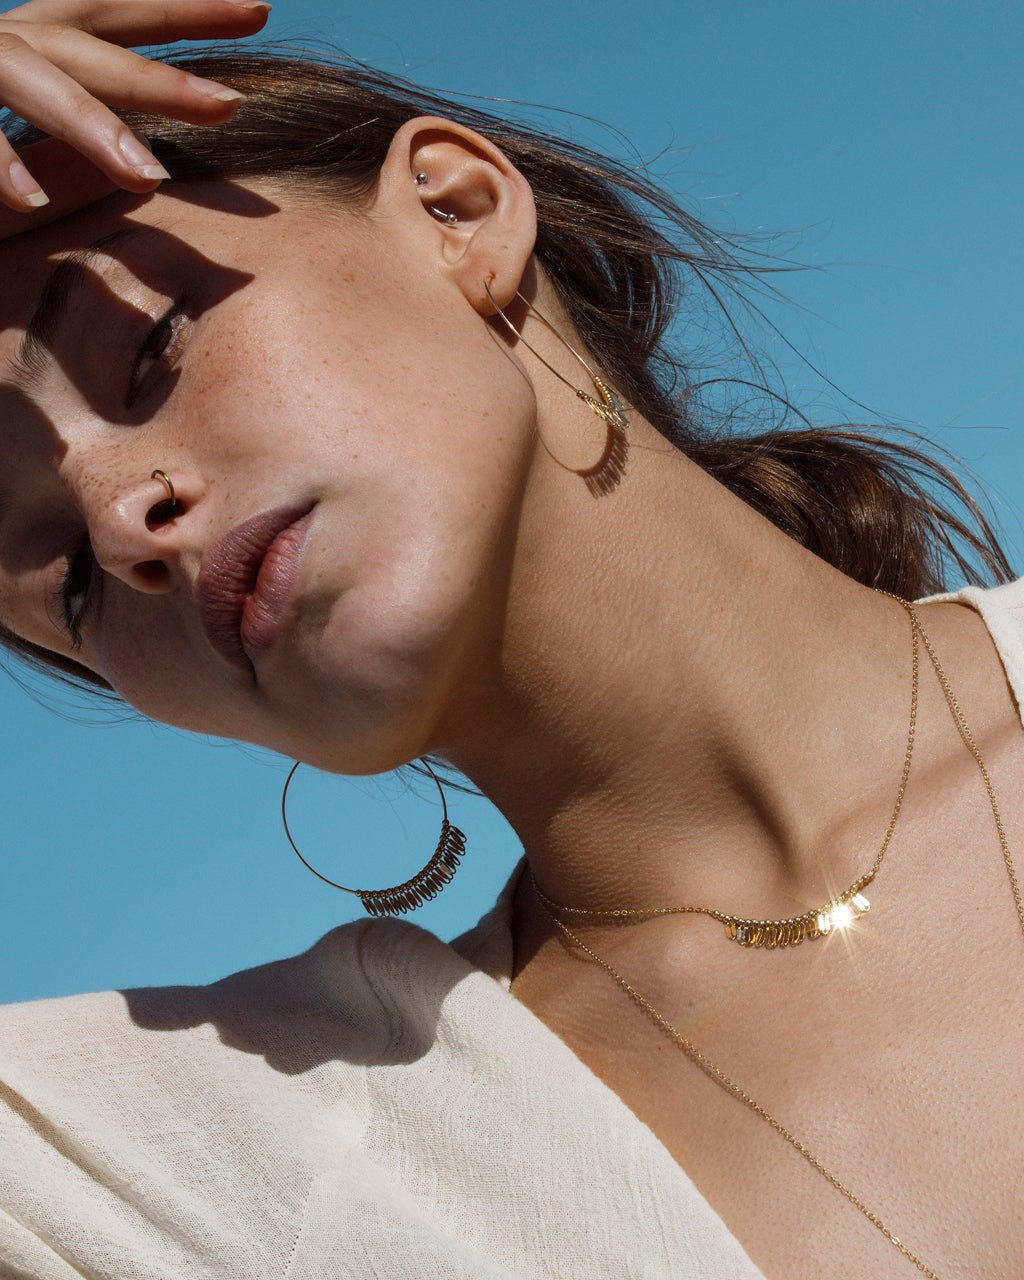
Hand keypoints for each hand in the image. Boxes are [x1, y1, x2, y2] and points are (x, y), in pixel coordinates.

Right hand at [0, 0, 269, 229]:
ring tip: (148, 177)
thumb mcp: (32, 150)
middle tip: (233, 105)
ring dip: (91, 124)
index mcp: (43, 44)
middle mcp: (8, 44)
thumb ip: (77, 164)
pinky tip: (32, 200)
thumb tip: (149, 172)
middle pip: (92, 46)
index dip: (190, 11)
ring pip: (32, 78)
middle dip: (162, 80)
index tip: (260, 11)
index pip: (124, 17)